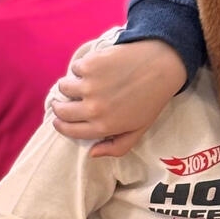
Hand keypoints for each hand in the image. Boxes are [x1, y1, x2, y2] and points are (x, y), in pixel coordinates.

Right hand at [50, 38, 186, 156]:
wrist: (161, 66)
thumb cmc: (151, 99)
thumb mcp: (138, 130)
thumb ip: (116, 147)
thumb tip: (92, 153)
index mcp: (104, 126)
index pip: (69, 130)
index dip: (60, 124)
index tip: (58, 119)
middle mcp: (94, 108)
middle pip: (60, 110)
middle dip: (59, 107)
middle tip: (64, 101)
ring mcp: (90, 86)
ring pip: (63, 87)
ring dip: (70, 86)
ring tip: (82, 83)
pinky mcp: (90, 65)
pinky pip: (74, 68)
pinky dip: (81, 68)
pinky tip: (96, 68)